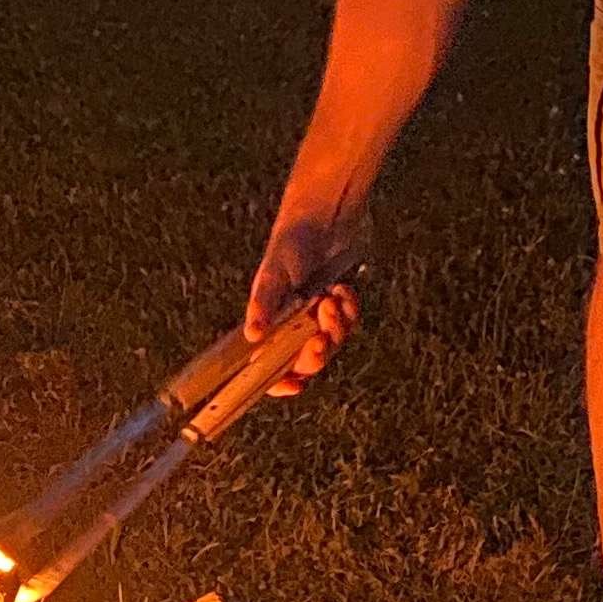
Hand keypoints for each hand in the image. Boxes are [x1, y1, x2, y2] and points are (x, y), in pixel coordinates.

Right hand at [245, 213, 362, 394]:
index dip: (280, 382)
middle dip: (316, 355)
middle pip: (307, 362)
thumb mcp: (273, 272)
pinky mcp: (341, 307)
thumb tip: (252, 336)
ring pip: (334, 344)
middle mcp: (294, 326)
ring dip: (336, 326)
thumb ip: (263, 303)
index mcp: (271, 324)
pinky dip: (350, 311)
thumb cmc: (290, 242)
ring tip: (331, 297)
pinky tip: (343, 290)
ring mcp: (319, 318)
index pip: (271, 366)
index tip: (293, 385)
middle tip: (319, 339)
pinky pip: (350, 323)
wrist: (324, 216)